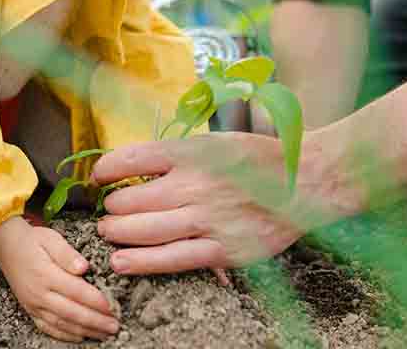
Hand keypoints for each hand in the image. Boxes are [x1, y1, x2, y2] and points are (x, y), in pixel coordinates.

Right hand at [0, 216, 118, 341]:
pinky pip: (48, 328)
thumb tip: (84, 267)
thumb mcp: (51, 238)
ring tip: (105, 334)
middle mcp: (39, 293)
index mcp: (46, 274)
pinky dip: (66, 335)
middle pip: (71, 312)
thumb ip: (67, 253)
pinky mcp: (30, 310)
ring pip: (62, 324)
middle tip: (116, 327)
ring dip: (85, 331)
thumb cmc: (33, 240)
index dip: (96, 301)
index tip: (113, 307)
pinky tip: (81, 337)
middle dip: (96, 322)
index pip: (76, 291)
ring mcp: (33, 305)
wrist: (6, 247)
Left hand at [92, 133, 350, 275]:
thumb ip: (175, 155)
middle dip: (111, 207)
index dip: (106, 170)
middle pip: (131, 199)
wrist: (307, 182)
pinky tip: (121, 262)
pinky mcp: (223, 249)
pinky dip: (141, 261)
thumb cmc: (258, 159)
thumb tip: (132, 166)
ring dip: (117, 233)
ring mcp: (208, 218)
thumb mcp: (214, 142)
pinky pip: (172, 258)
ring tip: (109, 234)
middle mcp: (196, 184)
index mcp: (192, 153)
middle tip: (108, 212)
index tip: (98, 177)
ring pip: (144, 230)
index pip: (132, 158)